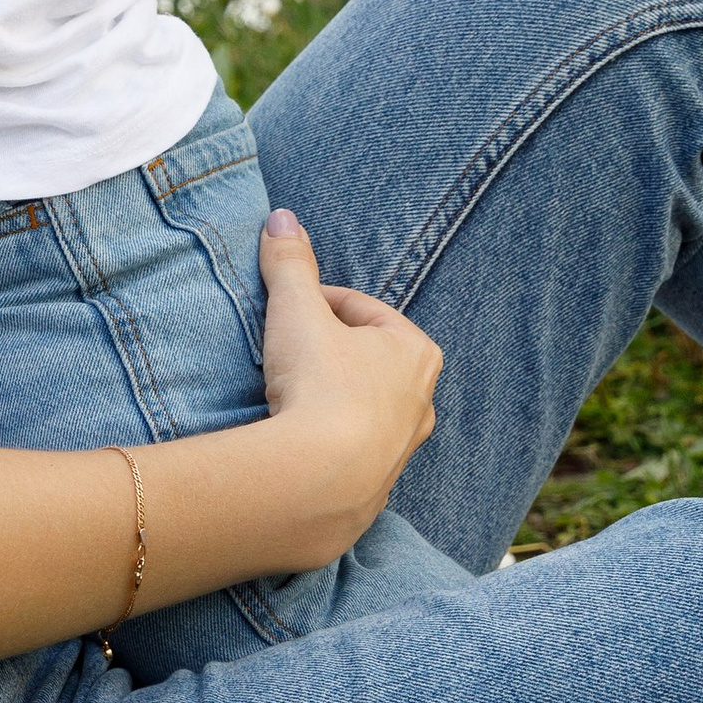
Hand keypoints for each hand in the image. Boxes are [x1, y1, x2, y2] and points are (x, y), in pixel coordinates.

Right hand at [256, 208, 441, 565]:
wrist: (320, 479)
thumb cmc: (320, 384)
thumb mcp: (296, 311)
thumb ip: (290, 264)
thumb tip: (282, 218)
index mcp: (414, 349)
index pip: (357, 309)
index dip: (313, 305)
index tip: (281, 315)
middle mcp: (421, 398)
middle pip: (363, 358)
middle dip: (326, 352)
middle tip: (284, 354)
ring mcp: (403, 445)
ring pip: (361, 405)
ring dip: (329, 397)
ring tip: (288, 397)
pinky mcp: (378, 484)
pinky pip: (351, 447)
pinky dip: (327, 438)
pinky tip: (297, 438)